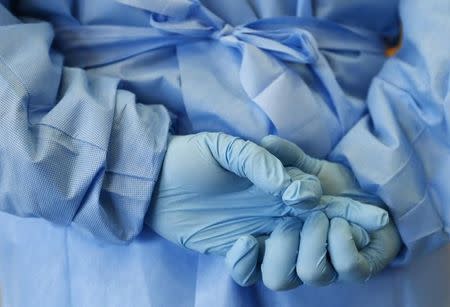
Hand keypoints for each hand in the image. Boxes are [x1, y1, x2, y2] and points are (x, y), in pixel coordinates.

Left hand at [145, 133, 388, 289]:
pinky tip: (235, 244)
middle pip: (320, 247)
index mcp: (283, 190)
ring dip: (284, 259)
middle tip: (300, 227)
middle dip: (321, 246)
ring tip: (258, 236)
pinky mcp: (233, 252)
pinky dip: (248, 265)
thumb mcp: (229, 149)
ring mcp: (257, 237)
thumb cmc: (194, 156)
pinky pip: (253, 274)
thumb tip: (305, 193)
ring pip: (290, 271)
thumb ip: (267, 166)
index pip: (329, 205)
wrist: (156, 177)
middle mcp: (276, 217)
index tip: (377, 222)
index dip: (354, 215)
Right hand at [260, 135, 401, 284]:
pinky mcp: (358, 264)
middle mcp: (301, 258)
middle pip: (278, 277)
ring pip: (311, 274)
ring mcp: (329, 263)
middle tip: (290, 221)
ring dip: (316, 243)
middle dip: (284, 249)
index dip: (242, 260)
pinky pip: (348, 267)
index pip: (249, 267)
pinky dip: (344, 245)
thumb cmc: (331, 183)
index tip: (248, 239)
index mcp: (277, 242)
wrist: (371, 192)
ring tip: (322, 217)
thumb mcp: (305, 166)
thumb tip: (267, 142)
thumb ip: (286, 157)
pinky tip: (341, 224)